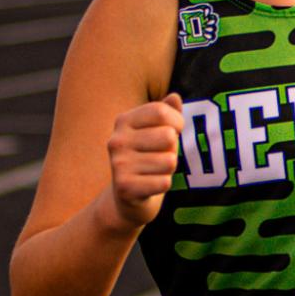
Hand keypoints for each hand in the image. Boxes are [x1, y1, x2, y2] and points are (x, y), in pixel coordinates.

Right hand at [106, 93, 184, 226]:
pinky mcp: (124, 187)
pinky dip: (164, 184)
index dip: (177, 122)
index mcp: (123, 121)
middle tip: (160, 156)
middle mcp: (117, 140)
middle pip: (168, 136)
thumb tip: (175, 97)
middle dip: (173, 149)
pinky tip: (151, 185)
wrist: (127, 198)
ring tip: (154, 171)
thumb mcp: (156, 131)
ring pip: (169, 161)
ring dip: (168, 169)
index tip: (175, 131)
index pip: (161, 111)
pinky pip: (164, 182)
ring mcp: (118, 164)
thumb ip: (166, 113)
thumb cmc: (147, 157)